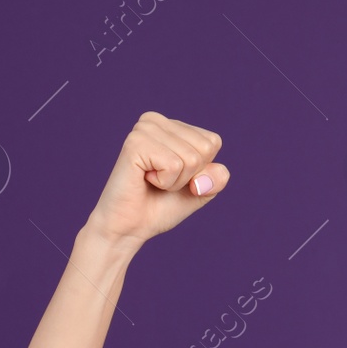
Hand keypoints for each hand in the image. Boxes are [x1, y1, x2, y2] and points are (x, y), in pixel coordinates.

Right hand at [85, 111, 229, 243]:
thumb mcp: (200, 191)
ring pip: (191, 158)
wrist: (130, 227)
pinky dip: (165, 182)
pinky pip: (174, 165)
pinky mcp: (135, 143)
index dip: (202, 170)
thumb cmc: (161, 206)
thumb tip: (208, 172)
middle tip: (162, 182)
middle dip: (189, 176)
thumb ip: (217, 178)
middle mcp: (156, 121)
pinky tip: (144, 179)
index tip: (176, 178)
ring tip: (152, 181)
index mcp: (172, 126)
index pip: (213, 142)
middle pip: (205, 149)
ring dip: (176, 181)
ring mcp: (144, 129)